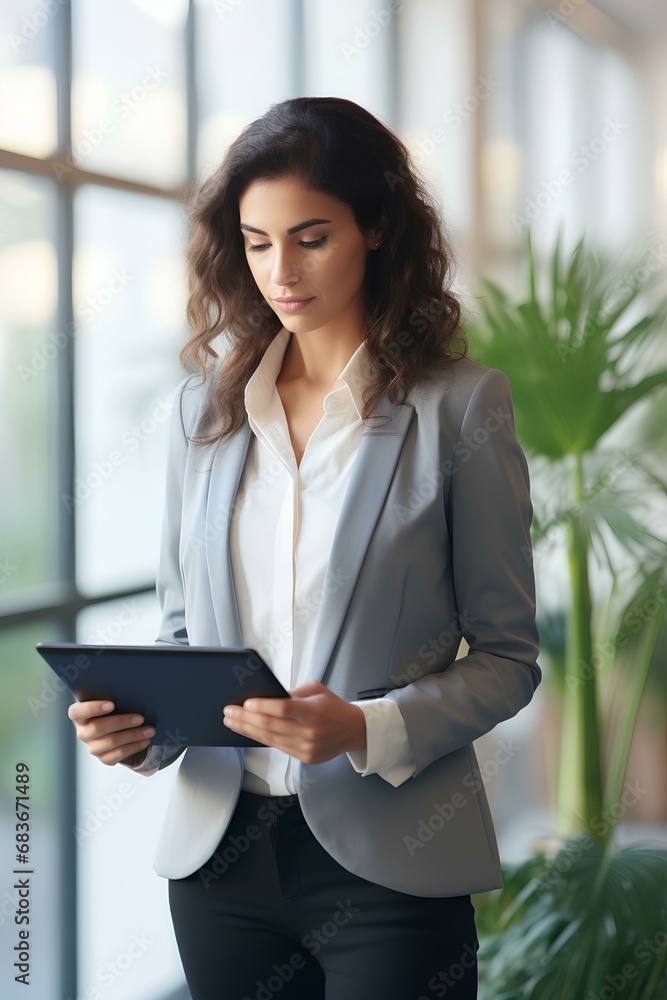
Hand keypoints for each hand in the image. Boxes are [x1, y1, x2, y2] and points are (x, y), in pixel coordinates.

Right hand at [67, 700, 155, 766]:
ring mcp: (92, 747)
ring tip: (150, 730)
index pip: (77, 712)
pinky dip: (134, 747)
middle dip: (121, 722)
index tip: (111, 704)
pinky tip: (145, 741)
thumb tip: (132, 688)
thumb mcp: (112, 698)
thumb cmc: (116, 707)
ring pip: (110, 742)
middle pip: (97, 728)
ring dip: (133, 735)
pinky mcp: (104, 758)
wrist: (121, 726)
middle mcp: (83, 732)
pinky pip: (117, 755)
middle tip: (140, 718)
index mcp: (80, 714)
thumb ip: (114, 694)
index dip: (92, 708)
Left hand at [222, 679, 366, 763]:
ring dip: (248, 730)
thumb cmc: (332, 706)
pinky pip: (278, 747)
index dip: (263, 706)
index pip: (284, 709)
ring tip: (232, 722)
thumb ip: (294, 693)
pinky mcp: (305, 758)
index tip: (245, 703)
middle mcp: (311, 732)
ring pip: (271, 739)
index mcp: (315, 711)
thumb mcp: (317, 690)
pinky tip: (248, 731)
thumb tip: (266, 697)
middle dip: (246, 718)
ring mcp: (307, 748)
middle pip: (272, 725)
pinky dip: (261, 738)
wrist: (354, 730)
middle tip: (229, 712)